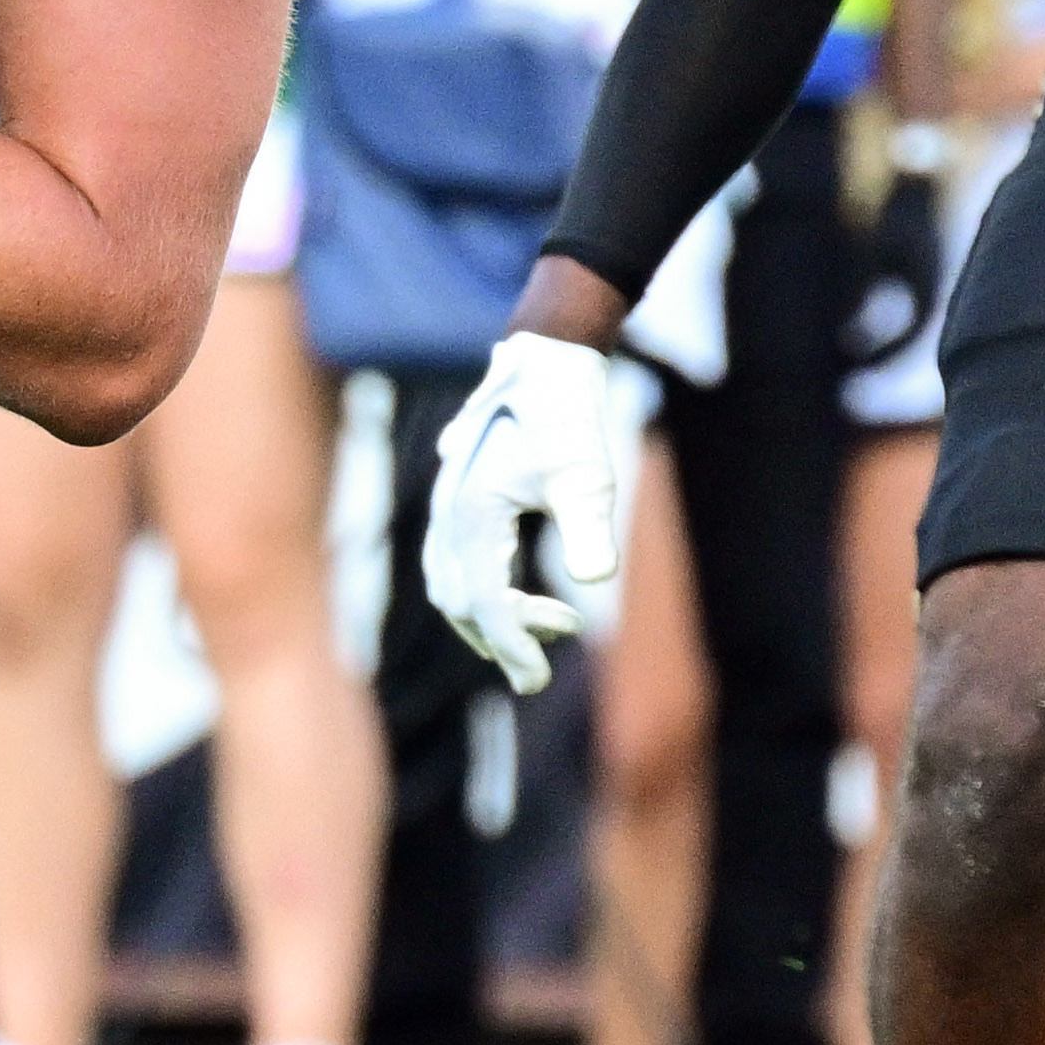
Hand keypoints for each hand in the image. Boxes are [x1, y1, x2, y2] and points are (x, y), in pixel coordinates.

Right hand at [422, 331, 634, 692]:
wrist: (546, 361)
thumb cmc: (566, 414)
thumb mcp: (586, 471)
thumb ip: (589, 524)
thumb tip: (596, 580)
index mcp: (471, 513)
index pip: (484, 601)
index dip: (511, 647)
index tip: (537, 683)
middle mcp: (448, 515)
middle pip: (461, 603)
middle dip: (504, 638)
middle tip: (556, 651)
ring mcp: (448, 509)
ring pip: (454, 588)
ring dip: (497, 617)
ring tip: (559, 620)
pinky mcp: (460, 505)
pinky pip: (459, 567)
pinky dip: (489, 594)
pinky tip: (533, 596)